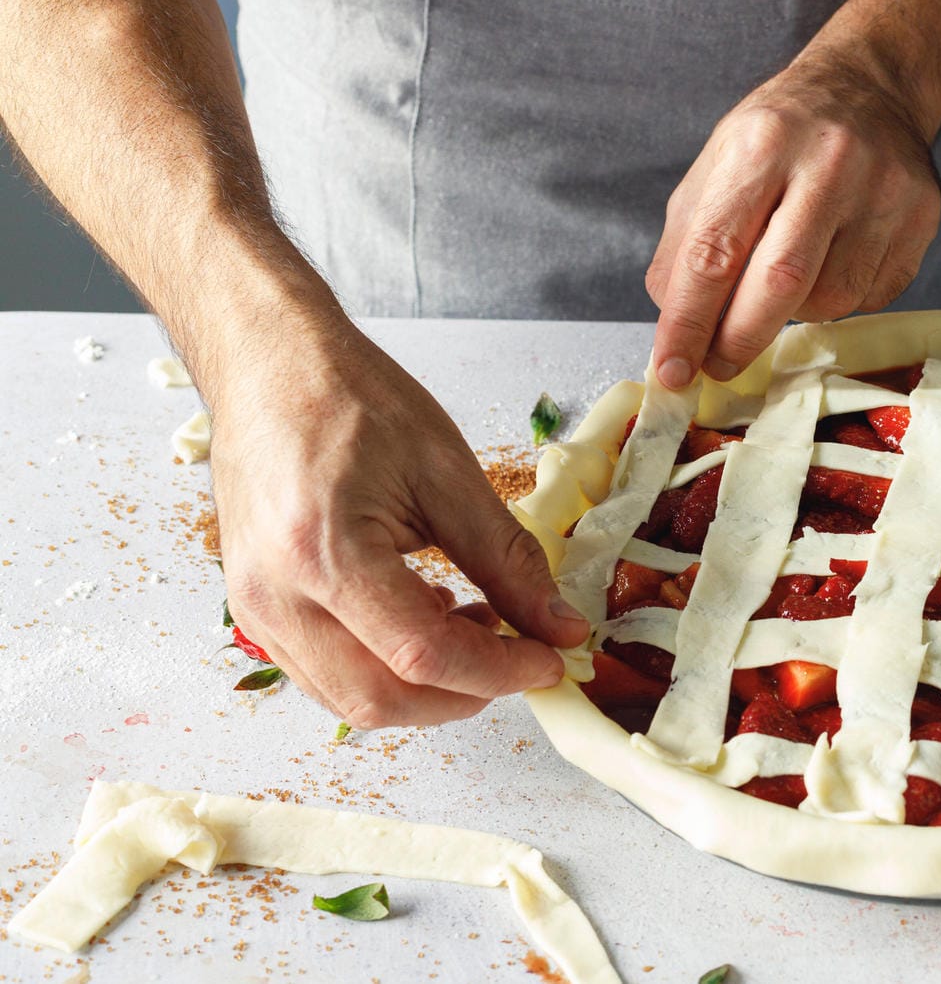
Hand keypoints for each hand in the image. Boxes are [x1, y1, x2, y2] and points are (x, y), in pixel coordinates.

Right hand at [206, 315, 588, 727]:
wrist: (267, 366)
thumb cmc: (349, 400)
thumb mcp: (447, 473)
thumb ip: (507, 560)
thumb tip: (561, 628)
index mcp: (322, 553)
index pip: (422, 655)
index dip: (499, 670)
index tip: (551, 659)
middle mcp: (274, 597)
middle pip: (381, 700)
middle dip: (465, 694)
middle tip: (521, 653)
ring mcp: (254, 610)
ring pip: (350, 699)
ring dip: (425, 686)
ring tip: (477, 623)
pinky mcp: (255, 610)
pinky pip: (324, 673)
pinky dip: (385, 668)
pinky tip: (427, 615)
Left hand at [645, 48, 940, 387]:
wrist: (871, 87)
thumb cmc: (782, 134)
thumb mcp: (718, 164)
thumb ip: (687, 243)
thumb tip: (676, 326)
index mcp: (762, 143)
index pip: (714, 252)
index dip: (688, 322)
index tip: (672, 370)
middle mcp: (829, 163)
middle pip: (780, 284)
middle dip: (740, 339)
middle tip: (718, 366)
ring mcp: (884, 192)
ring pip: (831, 300)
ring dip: (793, 316)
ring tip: (784, 284)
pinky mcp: (922, 217)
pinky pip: (871, 297)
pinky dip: (838, 300)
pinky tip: (831, 264)